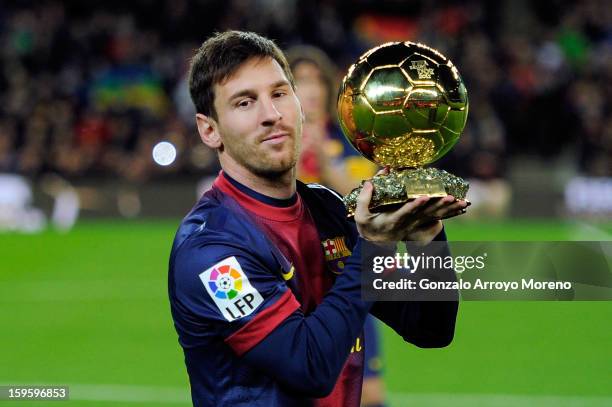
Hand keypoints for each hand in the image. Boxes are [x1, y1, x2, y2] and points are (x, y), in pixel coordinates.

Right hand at [354, 170, 468, 244]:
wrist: (375, 244)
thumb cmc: (367, 227)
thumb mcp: (361, 216)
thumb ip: (364, 199)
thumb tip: (370, 182)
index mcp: (392, 221)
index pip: (404, 213)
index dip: (414, 206)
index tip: (424, 197)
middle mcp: (406, 224)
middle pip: (424, 214)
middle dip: (437, 205)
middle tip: (449, 197)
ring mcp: (414, 225)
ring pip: (433, 216)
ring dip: (447, 209)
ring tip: (460, 200)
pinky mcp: (420, 224)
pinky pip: (437, 217)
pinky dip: (449, 212)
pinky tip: (460, 205)